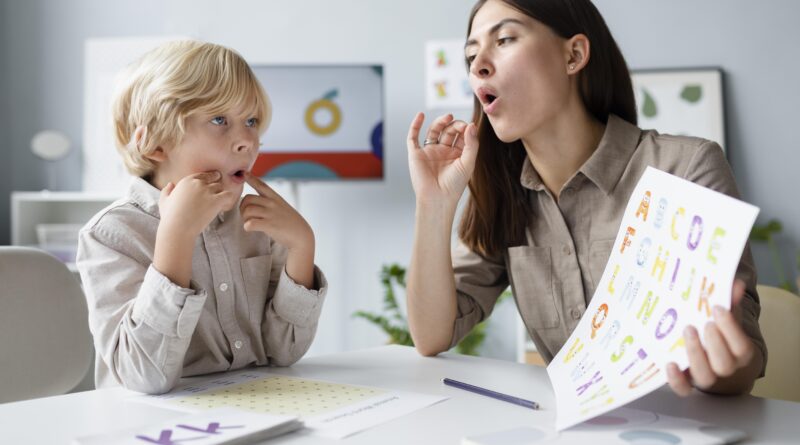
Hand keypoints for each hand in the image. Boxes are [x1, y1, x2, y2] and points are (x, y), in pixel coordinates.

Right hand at [158, 171, 236, 239]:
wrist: (177, 229)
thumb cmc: (169, 218)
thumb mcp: (164, 202)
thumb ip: (167, 191)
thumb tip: (171, 184)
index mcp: (187, 181)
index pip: (202, 175)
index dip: (207, 181)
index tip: (208, 189)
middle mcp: (198, 183)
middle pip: (213, 179)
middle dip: (214, 187)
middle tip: (215, 196)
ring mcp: (207, 191)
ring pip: (221, 187)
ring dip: (220, 194)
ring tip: (218, 204)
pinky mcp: (215, 201)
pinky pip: (228, 195)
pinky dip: (228, 200)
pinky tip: (223, 207)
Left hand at [240, 173, 313, 252]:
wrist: (302, 236)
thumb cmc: (290, 223)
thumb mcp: (283, 207)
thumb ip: (271, 203)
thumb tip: (255, 204)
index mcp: (275, 198)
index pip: (261, 185)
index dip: (251, 178)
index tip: (244, 173)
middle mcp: (272, 203)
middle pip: (248, 199)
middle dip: (242, 207)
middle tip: (246, 216)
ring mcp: (271, 214)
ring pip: (247, 211)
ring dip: (244, 218)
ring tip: (249, 223)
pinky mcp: (270, 225)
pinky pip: (251, 223)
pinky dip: (247, 226)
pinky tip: (250, 228)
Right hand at [407, 112, 478, 205]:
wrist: (438, 198)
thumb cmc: (454, 185)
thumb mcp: (468, 162)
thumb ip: (471, 143)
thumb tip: (471, 125)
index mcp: (456, 154)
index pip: (461, 135)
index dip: (465, 129)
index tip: (468, 127)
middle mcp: (443, 151)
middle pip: (448, 130)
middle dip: (454, 125)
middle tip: (459, 125)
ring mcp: (429, 151)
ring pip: (434, 130)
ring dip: (440, 122)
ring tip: (448, 117)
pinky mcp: (416, 153)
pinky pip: (413, 137)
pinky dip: (415, 125)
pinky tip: (421, 115)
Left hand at [666, 279, 757, 395]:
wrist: (721, 368)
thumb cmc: (724, 339)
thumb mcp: (729, 323)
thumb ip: (731, 305)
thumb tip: (735, 284)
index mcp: (740, 354)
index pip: (741, 345)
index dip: (730, 328)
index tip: (718, 309)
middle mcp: (726, 369)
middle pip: (724, 363)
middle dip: (714, 342)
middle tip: (704, 322)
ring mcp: (706, 378)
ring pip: (705, 376)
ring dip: (695, 354)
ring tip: (688, 330)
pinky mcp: (688, 383)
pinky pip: (683, 389)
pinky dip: (676, 380)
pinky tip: (670, 364)